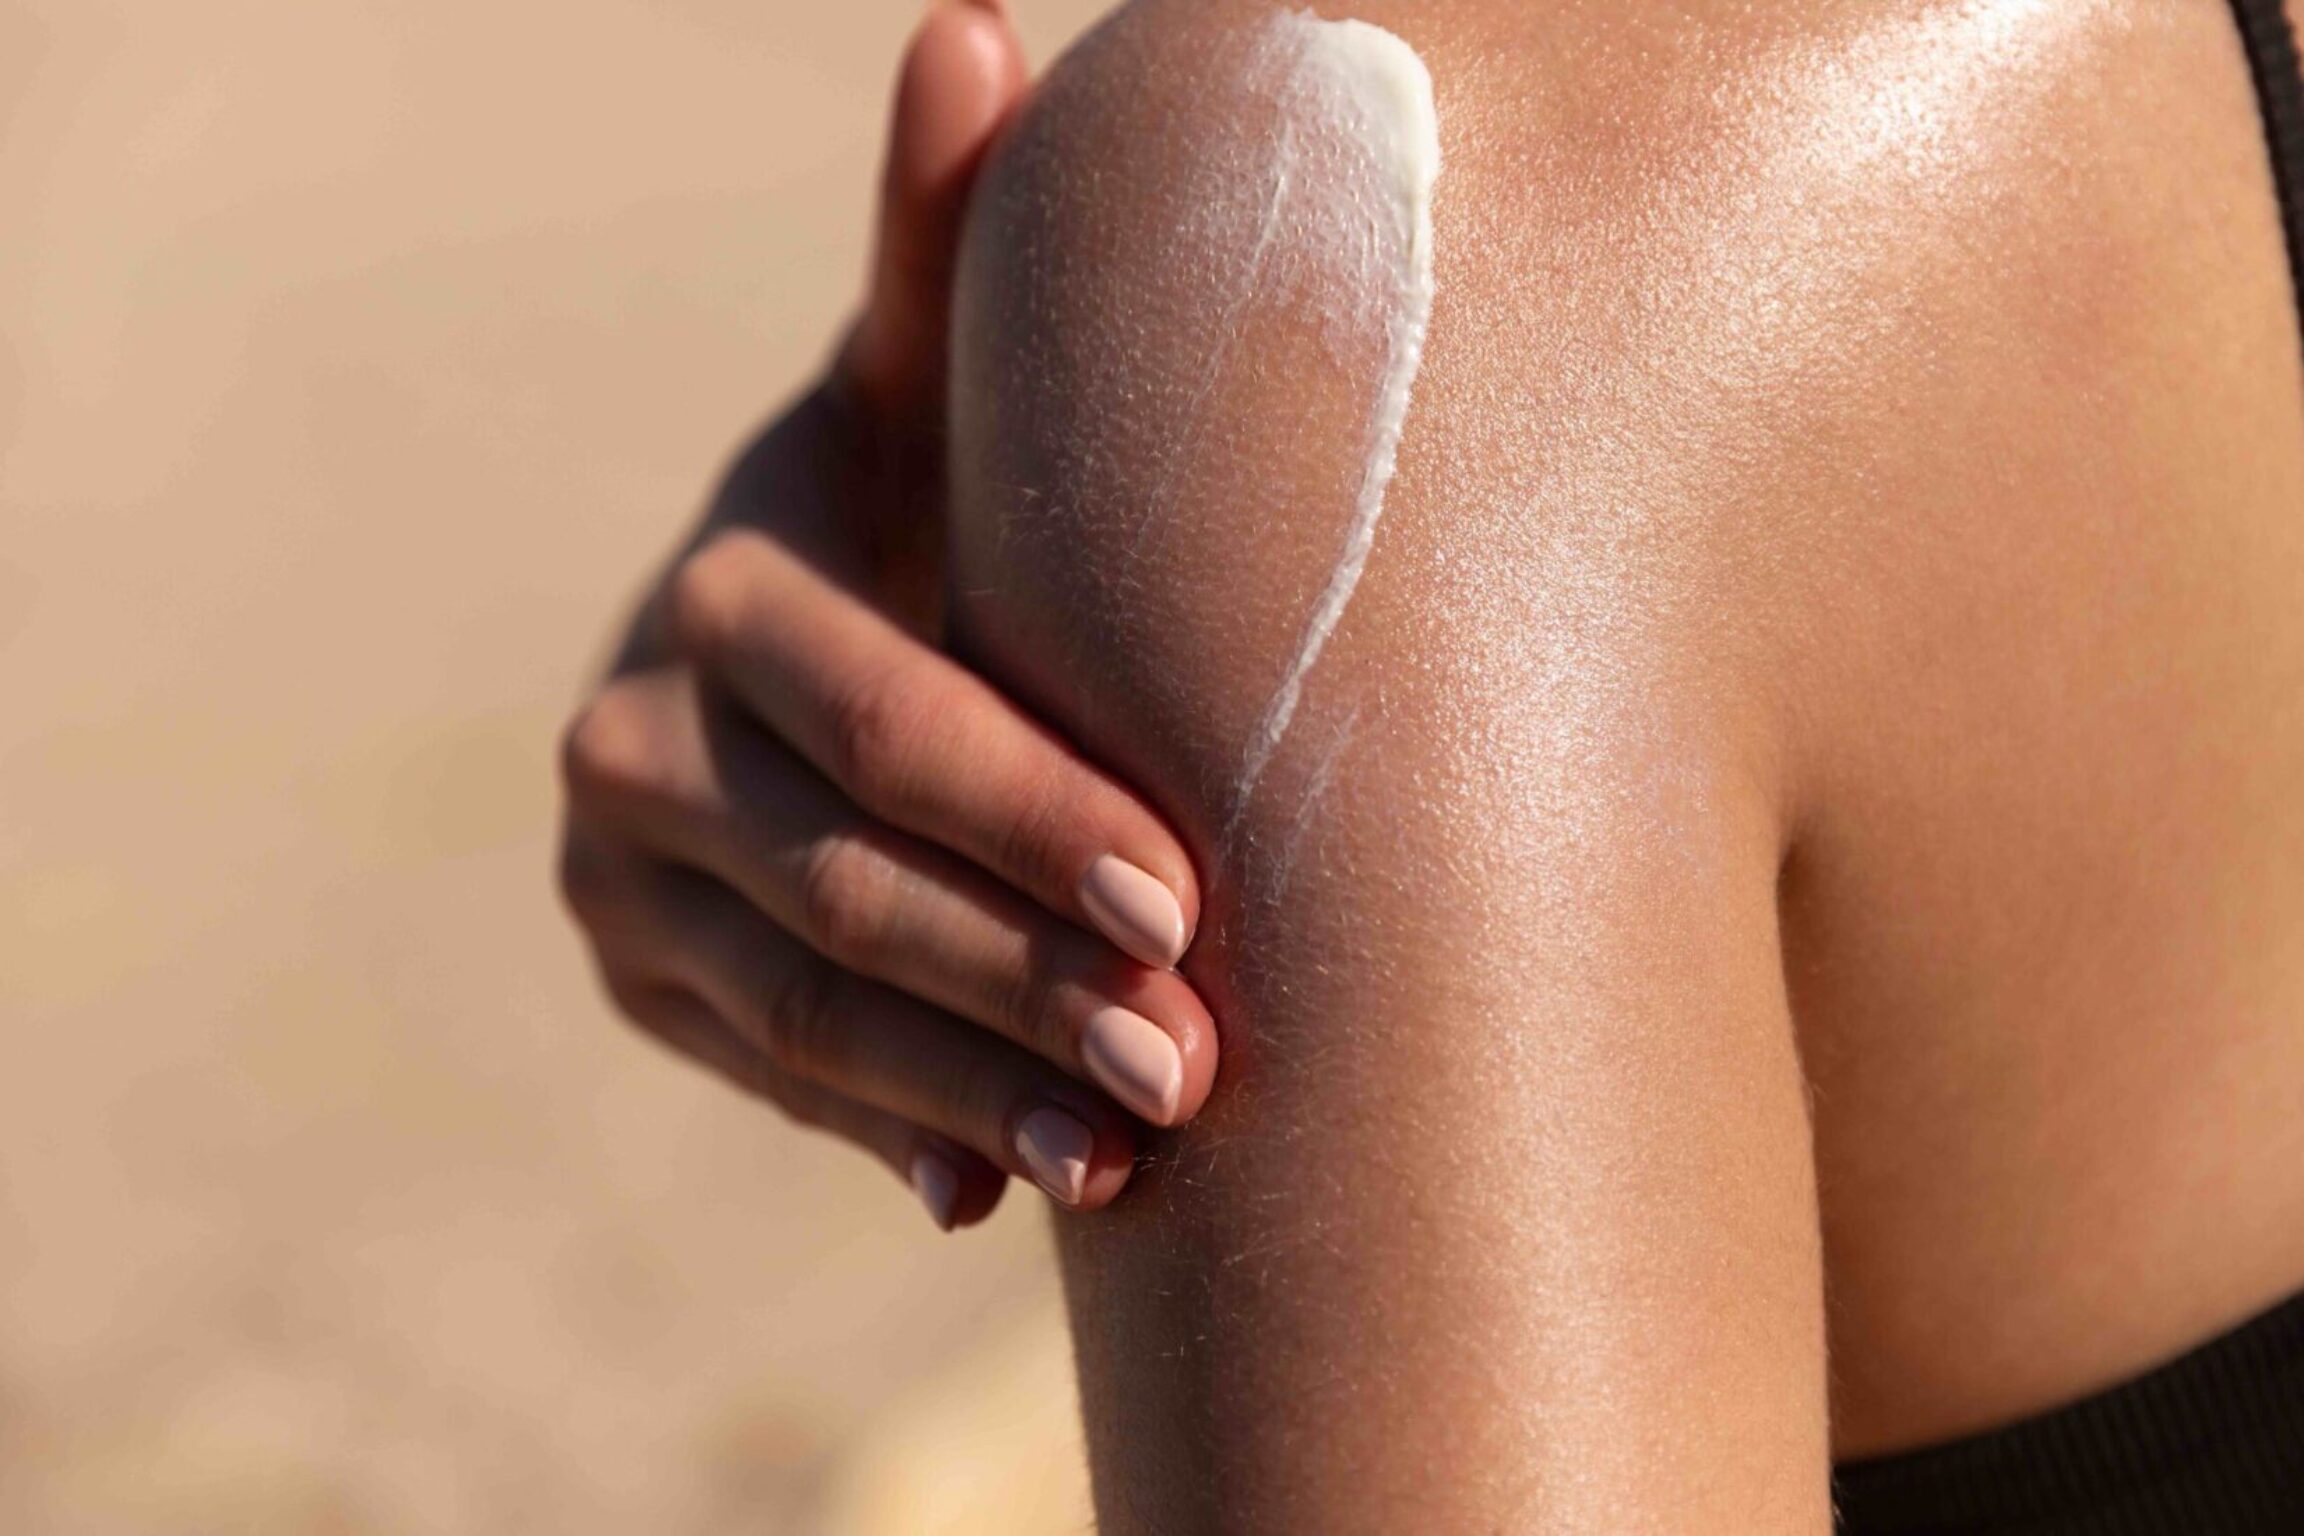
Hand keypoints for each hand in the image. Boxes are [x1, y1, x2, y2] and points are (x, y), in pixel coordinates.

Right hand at [556, 0, 1216, 1229]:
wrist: (827, 629)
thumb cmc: (938, 498)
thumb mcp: (936, 394)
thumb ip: (942, 251)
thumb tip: (971, 22)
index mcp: (722, 589)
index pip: (882, 723)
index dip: (1032, 812)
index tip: (1189, 899)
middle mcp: (633, 740)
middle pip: (849, 887)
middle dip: (1025, 980)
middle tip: (1197, 1066)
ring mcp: (622, 882)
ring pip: (815, 1010)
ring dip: (977, 1087)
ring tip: (1137, 1155)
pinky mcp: (643, 984)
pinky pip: (779, 1080)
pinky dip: (899, 1133)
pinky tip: (1009, 1193)